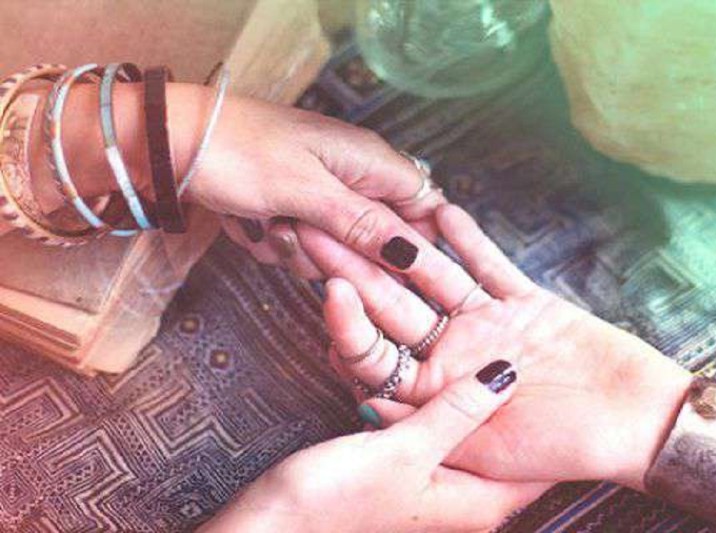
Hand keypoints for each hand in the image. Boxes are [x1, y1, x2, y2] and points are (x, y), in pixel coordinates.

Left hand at [180, 87, 443, 277]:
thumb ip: (364, 224)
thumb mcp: (307, 192)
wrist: (171, 145)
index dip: (416, 242)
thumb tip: (415, 252)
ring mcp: (320, 196)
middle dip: (338, 251)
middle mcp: (352, 178)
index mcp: (369, 161)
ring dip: (300, 250)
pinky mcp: (292, 210)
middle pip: (377, 238)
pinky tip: (251, 224)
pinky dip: (275, 244)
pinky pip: (302, 247)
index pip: (425, 206)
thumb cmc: (238, 153)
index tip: (391, 267)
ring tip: (269, 223)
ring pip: (336, 250)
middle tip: (299, 232)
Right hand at [199, 364, 547, 532]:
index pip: (536, 466)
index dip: (553, 422)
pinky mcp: (403, 462)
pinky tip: (435, 355)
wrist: (270, 525)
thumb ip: (456, 413)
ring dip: (466, 381)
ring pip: (462, 420)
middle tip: (528, 342)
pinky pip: (433, 416)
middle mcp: (461, 493)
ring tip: (488, 337)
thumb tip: (508, 375)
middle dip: (506, 390)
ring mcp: (432, 478)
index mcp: (475, 503)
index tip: (572, 377)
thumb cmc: (333, 501)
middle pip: (499, 435)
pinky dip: (435, 387)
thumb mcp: (402, 452)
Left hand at [296, 204, 691, 490]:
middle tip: (315, 228)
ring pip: (433, 276)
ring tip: (365, 206)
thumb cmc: (561, 448)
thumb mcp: (481, 452)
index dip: (345, 321)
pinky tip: (440, 209)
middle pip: (391, 305)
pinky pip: (490, 264)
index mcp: (434, 392)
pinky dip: (468, 238)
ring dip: (399, 241)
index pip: (374, 353)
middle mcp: (453, 354)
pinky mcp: (524, 303)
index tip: (322, 288)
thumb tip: (363, 399)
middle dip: (352, 266)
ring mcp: (487, 325)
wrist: (634, 423)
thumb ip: (427, 420)